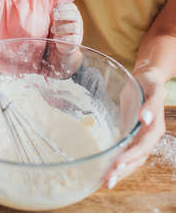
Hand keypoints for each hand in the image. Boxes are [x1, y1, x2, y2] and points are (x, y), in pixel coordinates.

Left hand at [49, 3, 82, 75]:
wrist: (61, 46)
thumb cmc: (56, 28)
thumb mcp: (53, 19)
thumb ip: (50, 11)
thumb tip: (28, 3)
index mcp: (73, 13)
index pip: (72, 7)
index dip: (63, 7)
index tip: (54, 10)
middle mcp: (78, 22)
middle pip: (74, 15)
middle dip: (63, 15)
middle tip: (53, 17)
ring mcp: (78, 32)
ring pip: (73, 26)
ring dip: (62, 27)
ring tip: (52, 29)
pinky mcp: (76, 42)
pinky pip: (72, 39)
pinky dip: (63, 38)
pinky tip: (56, 38)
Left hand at [105, 68, 165, 188]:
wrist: (146, 80)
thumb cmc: (149, 83)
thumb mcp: (152, 89)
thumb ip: (151, 104)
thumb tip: (145, 118)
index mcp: (155, 127)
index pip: (143, 146)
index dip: (131, 156)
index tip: (118, 164)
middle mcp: (149, 136)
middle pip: (137, 158)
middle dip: (123, 170)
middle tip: (108, 180)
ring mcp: (141, 138)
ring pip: (132, 160)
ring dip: (120, 171)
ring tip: (105, 181)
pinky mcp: (132, 136)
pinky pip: (127, 153)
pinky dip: (119, 163)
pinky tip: (106, 170)